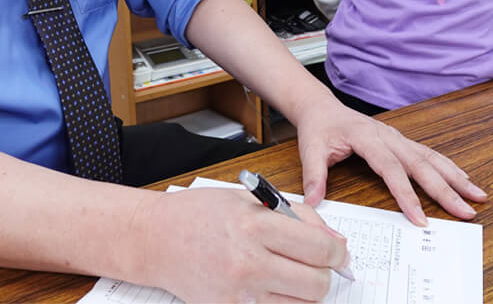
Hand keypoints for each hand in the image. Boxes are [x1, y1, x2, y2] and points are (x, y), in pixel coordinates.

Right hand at [132, 187, 348, 302]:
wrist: (154, 239)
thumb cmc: (199, 214)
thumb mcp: (249, 199)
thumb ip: (296, 217)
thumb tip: (334, 242)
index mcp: (255, 226)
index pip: (319, 249)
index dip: (337, 253)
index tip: (338, 253)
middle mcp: (248, 262)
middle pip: (316, 284)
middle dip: (324, 274)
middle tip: (315, 264)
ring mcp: (238, 292)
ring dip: (304, 290)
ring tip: (289, 272)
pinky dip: (280, 301)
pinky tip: (268, 284)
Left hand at [295, 99, 486, 225]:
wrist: (322, 108)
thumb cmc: (318, 128)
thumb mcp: (309, 149)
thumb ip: (313, 175)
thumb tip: (313, 202)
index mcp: (367, 137)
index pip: (391, 169)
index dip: (407, 194)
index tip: (420, 219)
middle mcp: (388, 136)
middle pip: (421, 164)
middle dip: (445, 189)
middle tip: (466, 211)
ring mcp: (397, 138)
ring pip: (431, 158)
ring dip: (456, 177)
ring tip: (478, 195)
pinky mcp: (401, 142)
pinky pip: (428, 154)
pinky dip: (448, 167)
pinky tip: (463, 179)